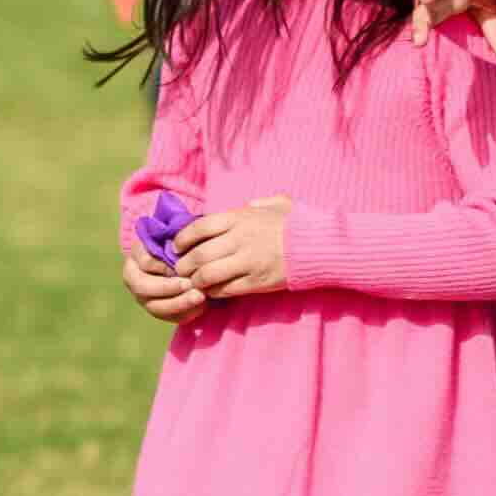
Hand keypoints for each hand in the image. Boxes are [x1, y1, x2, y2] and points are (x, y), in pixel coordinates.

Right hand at [122, 235, 204, 322]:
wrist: (188, 256)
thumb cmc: (183, 242)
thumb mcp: (179, 236)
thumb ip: (177, 240)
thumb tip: (181, 249)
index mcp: (136, 256)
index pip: (145, 262)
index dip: (163, 266)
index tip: (182, 266)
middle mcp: (134, 278)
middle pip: (144, 288)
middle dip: (169, 288)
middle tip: (192, 285)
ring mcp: (143, 296)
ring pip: (155, 307)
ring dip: (179, 304)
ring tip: (200, 297)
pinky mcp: (157, 310)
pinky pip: (168, 317)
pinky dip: (185, 314)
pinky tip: (201, 307)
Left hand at [169, 194, 290, 301]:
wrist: (318, 247)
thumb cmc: (297, 224)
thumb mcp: (278, 204)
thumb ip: (259, 203)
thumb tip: (249, 204)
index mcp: (241, 218)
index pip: (199, 227)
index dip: (182, 239)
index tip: (177, 246)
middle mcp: (240, 239)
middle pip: (198, 255)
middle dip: (183, 265)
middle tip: (180, 269)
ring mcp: (247, 262)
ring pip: (207, 275)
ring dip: (195, 281)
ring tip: (193, 282)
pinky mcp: (255, 282)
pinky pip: (224, 290)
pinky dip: (213, 292)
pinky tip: (211, 291)